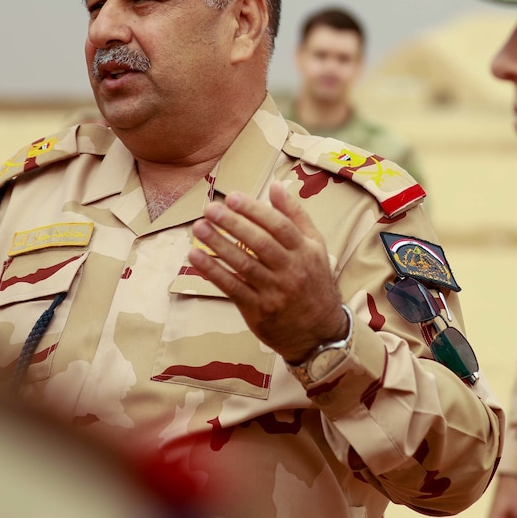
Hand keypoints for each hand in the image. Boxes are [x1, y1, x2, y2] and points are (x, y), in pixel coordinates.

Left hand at [188, 181, 346, 361]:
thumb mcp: (315, 247)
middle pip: (260, 243)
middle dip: (233, 224)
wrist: (320, 332)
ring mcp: (275, 292)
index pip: (279, 226)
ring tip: (199, 228)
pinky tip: (196, 257)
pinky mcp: (258, 310)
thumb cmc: (314, 282)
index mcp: (305, 251)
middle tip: (211, 209)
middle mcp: (291, 270)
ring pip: (244, 265)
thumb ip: (296, 216)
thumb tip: (276, 185)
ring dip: (219, 245)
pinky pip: (233, 288)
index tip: (233, 197)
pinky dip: (213, 272)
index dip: (255, 210)